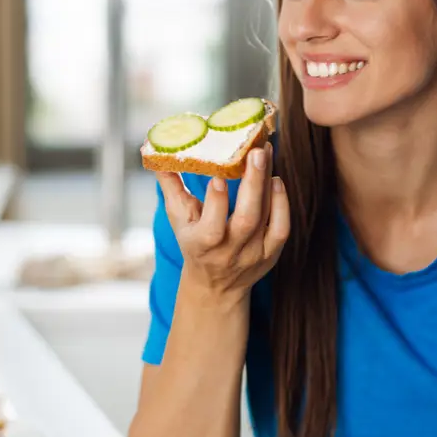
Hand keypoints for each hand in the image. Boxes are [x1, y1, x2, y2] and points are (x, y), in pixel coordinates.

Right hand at [156, 143, 289, 296]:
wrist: (216, 286)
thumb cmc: (194, 243)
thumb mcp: (178, 219)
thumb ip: (170, 186)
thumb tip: (155, 151)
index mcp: (201, 245)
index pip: (211, 228)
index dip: (216, 202)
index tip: (219, 176)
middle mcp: (229, 252)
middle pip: (246, 219)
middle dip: (253, 183)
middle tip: (256, 151)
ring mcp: (253, 254)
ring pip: (264, 218)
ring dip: (267, 184)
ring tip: (267, 153)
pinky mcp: (271, 253)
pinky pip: (281, 227)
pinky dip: (281, 203)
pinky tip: (276, 180)